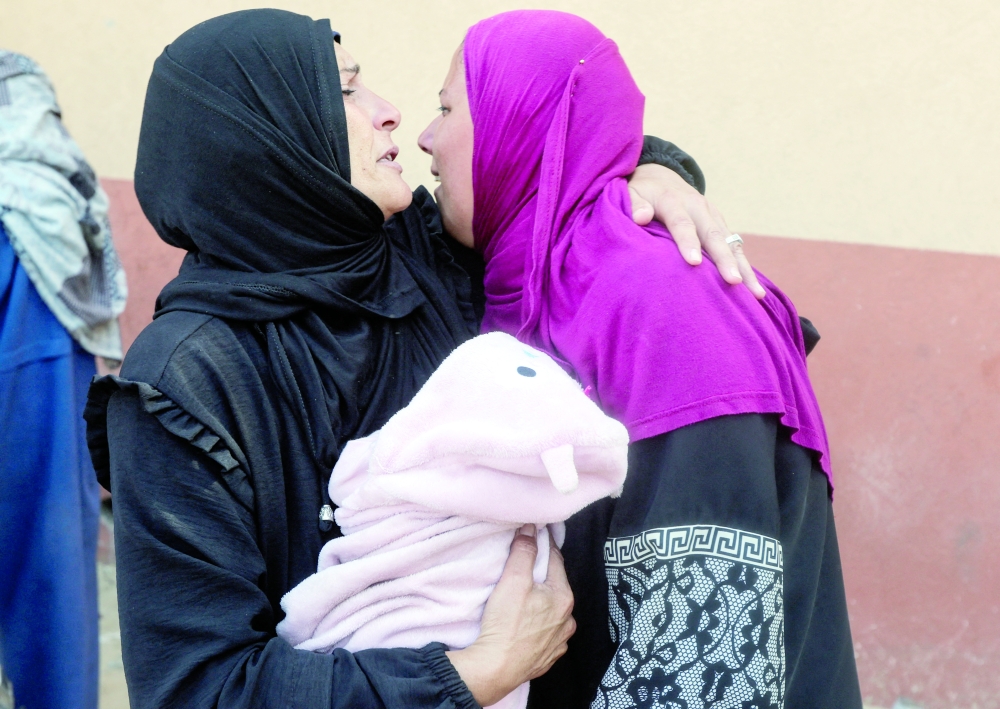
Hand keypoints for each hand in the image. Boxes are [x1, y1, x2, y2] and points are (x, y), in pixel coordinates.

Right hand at [446, 525, 575, 705]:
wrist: (496, 668)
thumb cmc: (506, 623)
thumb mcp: (513, 580)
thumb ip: (524, 551)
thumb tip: (531, 528)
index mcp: (563, 596)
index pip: (555, 560)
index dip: (543, 545)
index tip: (535, 535)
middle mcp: (568, 619)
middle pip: (555, 586)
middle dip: (543, 575)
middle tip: (525, 567)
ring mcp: (560, 640)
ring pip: (553, 611)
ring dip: (543, 602)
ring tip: (525, 598)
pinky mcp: (549, 656)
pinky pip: (547, 632)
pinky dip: (540, 624)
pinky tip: (526, 624)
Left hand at [627, 163, 765, 298]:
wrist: (659, 176)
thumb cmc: (640, 192)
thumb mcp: (630, 192)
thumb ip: (634, 204)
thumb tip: (641, 217)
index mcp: (673, 201)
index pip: (681, 223)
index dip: (688, 242)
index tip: (693, 263)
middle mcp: (697, 207)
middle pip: (713, 235)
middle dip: (724, 259)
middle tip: (734, 281)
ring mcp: (712, 216)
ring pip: (731, 243)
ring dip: (744, 268)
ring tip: (755, 294)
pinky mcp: (719, 225)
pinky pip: (735, 247)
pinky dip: (746, 267)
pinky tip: (754, 290)